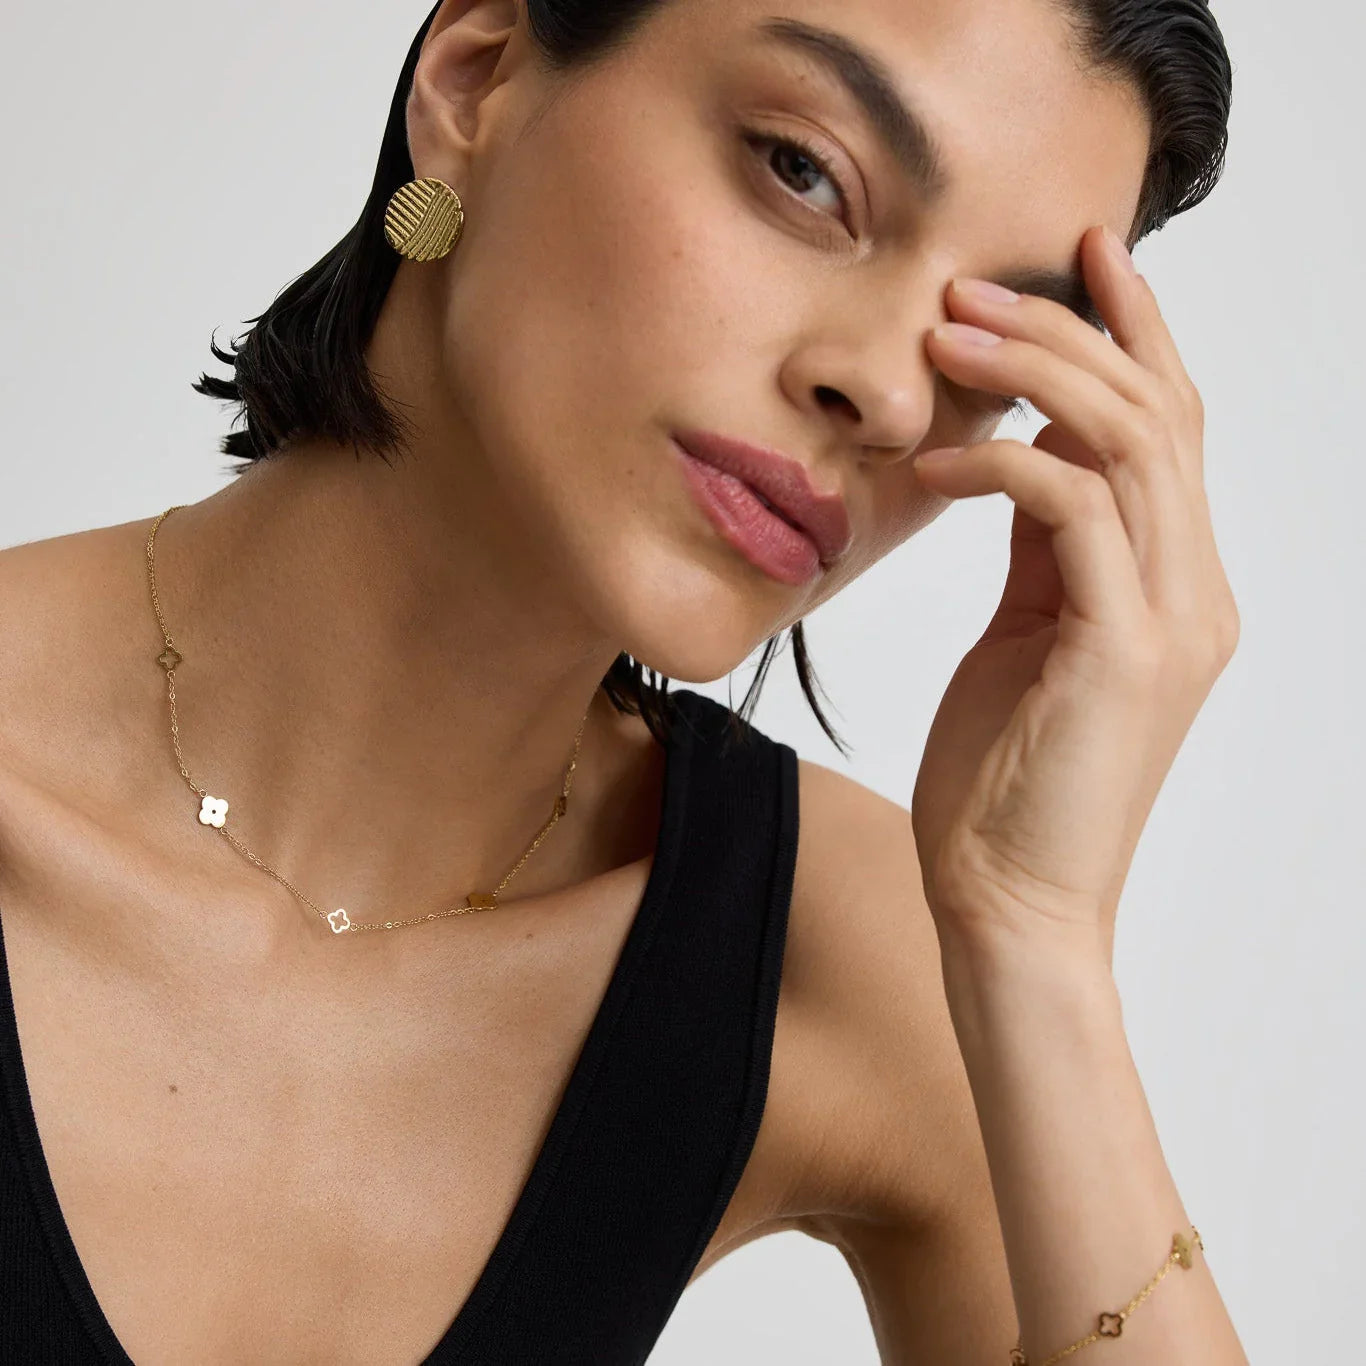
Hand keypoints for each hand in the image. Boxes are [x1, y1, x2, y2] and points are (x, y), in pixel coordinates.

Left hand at [908, 225, 1239, 966]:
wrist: (1010, 903)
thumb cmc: (1005, 780)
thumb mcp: (1025, 637)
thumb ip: (1044, 551)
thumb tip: (1021, 459)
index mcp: (1174, 586)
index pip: (1170, 429)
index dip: (1135, 334)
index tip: (1083, 258)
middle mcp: (1194, 591)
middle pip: (1159, 413)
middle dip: (1070, 332)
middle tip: (973, 290)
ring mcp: (1171, 621)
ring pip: (1131, 444)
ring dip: (1036, 375)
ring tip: (948, 336)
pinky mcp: (1126, 653)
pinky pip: (1077, 513)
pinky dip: (1004, 468)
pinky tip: (935, 464)